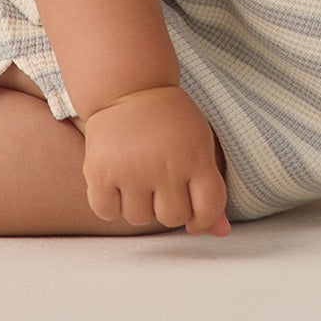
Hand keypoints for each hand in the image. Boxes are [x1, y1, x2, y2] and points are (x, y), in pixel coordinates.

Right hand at [79, 85, 231, 235]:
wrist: (129, 87)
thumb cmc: (170, 121)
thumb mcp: (200, 145)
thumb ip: (210, 190)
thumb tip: (221, 233)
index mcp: (195, 157)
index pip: (209, 208)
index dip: (205, 219)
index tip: (196, 215)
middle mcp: (164, 165)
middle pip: (173, 218)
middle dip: (169, 208)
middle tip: (162, 185)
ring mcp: (131, 169)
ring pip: (139, 218)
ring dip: (139, 206)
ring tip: (138, 179)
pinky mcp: (100, 171)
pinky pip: (106, 212)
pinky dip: (110, 204)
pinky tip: (116, 183)